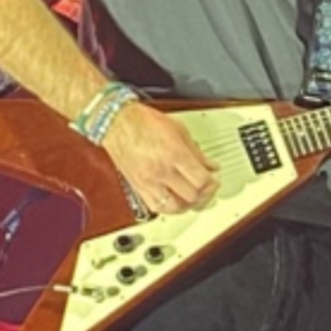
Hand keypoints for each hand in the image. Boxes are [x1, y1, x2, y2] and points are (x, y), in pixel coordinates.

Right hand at [103, 101, 219, 213]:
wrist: (117, 123)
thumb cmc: (143, 122)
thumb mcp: (178, 129)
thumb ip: (197, 152)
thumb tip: (210, 165)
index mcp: (174, 154)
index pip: (201, 180)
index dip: (212, 183)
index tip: (213, 179)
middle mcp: (161, 170)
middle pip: (191, 196)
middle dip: (204, 194)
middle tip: (206, 187)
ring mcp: (148, 181)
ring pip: (175, 207)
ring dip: (188, 205)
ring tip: (193, 197)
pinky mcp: (138, 187)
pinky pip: (157, 208)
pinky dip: (170, 208)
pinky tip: (175, 201)